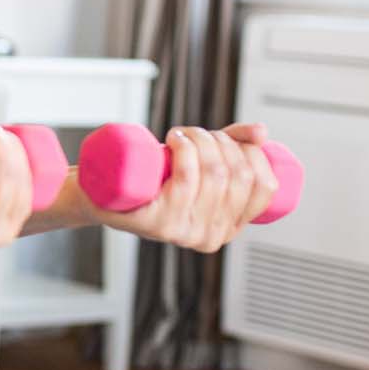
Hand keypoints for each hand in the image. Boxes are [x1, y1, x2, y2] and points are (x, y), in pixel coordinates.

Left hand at [90, 122, 278, 250]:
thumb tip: (262, 133)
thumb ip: (236, 147)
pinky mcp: (159, 224)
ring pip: (213, 173)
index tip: (229, 139)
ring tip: (180, 135)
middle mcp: (211, 236)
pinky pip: (186, 181)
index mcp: (230, 227)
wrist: (103, 193)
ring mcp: (184, 232)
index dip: (254, 154)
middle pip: (238, 176)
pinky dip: (185, 150)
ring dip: (200, 139)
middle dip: (220, 141)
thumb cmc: (155, 180)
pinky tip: (174, 140)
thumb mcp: (202, 164)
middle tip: (194, 133)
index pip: (264, 188)